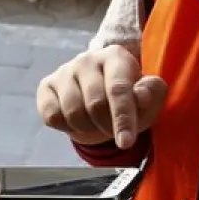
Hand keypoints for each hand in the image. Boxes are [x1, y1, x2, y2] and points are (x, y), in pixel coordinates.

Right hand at [36, 44, 167, 148]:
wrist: (103, 96)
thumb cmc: (131, 96)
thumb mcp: (150, 97)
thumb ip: (152, 93)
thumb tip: (141, 96)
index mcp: (115, 56)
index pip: (118, 89)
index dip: (123, 118)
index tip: (126, 143)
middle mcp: (87, 59)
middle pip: (95, 104)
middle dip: (107, 126)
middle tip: (113, 130)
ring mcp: (64, 71)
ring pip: (73, 112)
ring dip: (88, 129)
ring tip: (97, 123)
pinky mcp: (46, 86)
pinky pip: (52, 116)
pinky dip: (67, 127)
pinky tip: (78, 120)